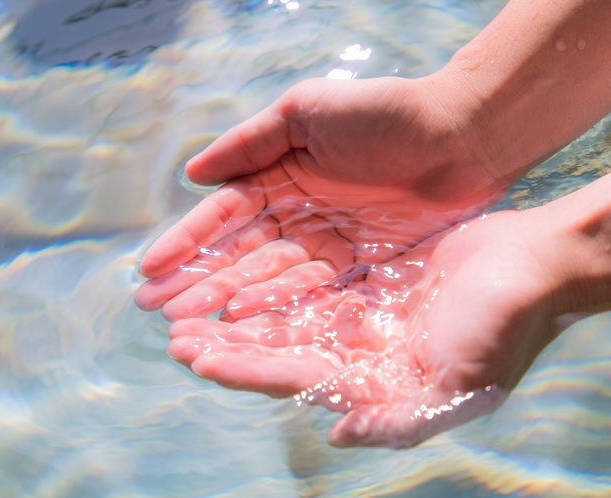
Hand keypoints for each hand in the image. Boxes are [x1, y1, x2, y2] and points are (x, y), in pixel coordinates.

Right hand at [136, 75, 516, 320]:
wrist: (462, 136)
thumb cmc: (383, 113)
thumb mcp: (305, 114)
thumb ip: (248, 143)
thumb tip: (191, 175)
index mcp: (277, 176)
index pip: (223, 215)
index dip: (187, 241)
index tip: (149, 268)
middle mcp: (294, 215)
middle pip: (237, 254)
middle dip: (195, 281)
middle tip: (154, 311)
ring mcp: (323, 245)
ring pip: (266, 279)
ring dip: (226, 302)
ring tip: (187, 326)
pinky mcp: (356, 268)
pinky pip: (310, 292)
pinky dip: (276, 308)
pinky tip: (242, 325)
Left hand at [164, 209, 571, 447]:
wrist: (540, 266)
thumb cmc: (507, 326)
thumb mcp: (462, 384)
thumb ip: (401, 419)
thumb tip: (339, 434)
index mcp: (371, 381)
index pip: (290, 377)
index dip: (242, 368)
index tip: (195, 356)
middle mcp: (358, 352)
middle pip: (276, 349)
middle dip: (226, 344)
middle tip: (174, 332)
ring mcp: (362, 314)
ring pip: (285, 314)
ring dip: (241, 311)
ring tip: (194, 303)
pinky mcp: (369, 279)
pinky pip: (309, 279)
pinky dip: (274, 279)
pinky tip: (244, 271)